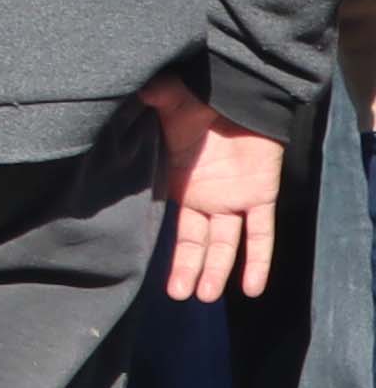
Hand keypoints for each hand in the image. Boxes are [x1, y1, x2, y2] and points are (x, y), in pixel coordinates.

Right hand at [146, 76, 286, 301]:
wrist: (244, 96)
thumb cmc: (202, 100)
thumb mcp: (167, 104)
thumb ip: (147, 103)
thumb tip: (126, 92)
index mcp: (179, 184)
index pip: (174, 225)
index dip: (168, 250)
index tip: (152, 274)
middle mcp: (205, 199)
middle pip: (196, 243)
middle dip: (187, 269)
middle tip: (177, 295)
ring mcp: (233, 200)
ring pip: (224, 244)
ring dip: (216, 270)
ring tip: (204, 296)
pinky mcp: (261, 196)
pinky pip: (261, 234)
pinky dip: (258, 261)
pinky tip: (252, 288)